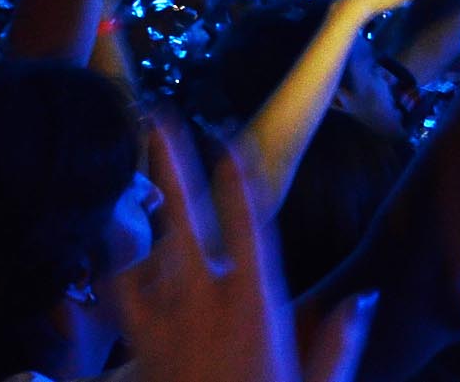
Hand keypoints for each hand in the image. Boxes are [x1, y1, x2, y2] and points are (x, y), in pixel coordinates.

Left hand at [112, 115, 370, 381]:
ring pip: (143, 246)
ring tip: (121, 165)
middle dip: (172, 165)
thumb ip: (337, 343)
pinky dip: (110, 262)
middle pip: (186, 220)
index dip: (239, 184)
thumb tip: (360, 301)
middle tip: (158, 116)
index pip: (251, 232)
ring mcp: (167, 321)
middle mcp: (208, 306)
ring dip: (134, 204)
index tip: (228, 142)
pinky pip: (117, 291)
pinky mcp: (138, 343)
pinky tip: (99, 237)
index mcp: (259, 311)